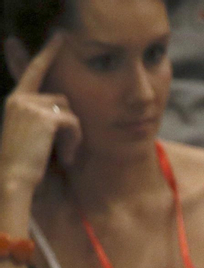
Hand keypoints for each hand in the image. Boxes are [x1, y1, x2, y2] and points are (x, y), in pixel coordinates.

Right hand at [1, 34, 81, 197]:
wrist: (14, 180)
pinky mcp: (43, 116)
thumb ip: (46, 120)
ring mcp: (29, 105)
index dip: (47, 53)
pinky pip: (73, 123)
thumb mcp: (34, 137)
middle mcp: (19, 98)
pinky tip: (64, 157)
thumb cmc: (26, 165)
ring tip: (62, 156)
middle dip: (69, 126)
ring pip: (69, 112)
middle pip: (62, 99)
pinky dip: (74, 142)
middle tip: (65, 153)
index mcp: (16, 101)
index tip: (59, 37)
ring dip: (72, 136)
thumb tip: (68, 117)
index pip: (33, 71)